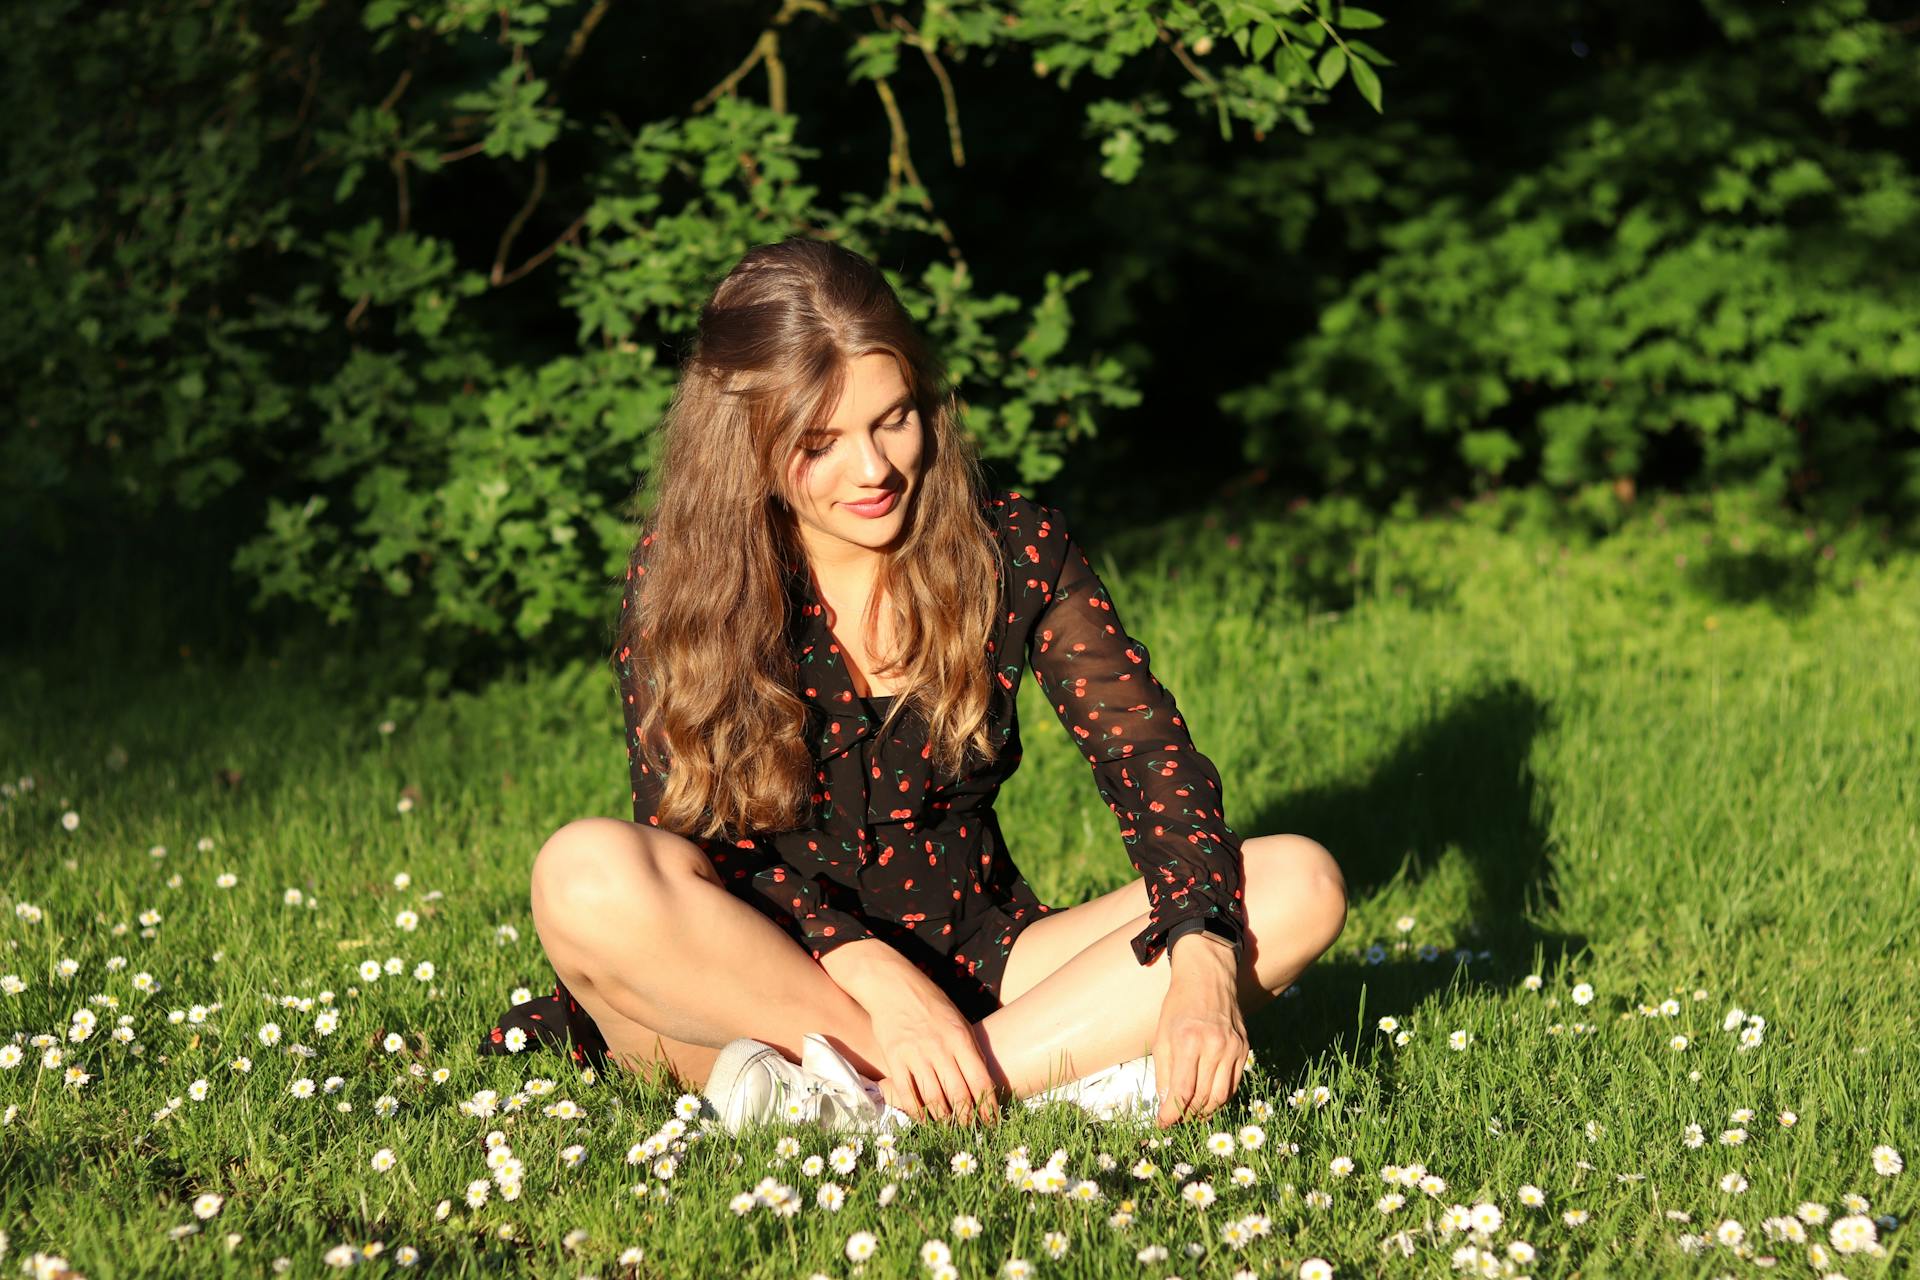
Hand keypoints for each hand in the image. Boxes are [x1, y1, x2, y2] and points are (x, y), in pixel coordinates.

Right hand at [820, 943, 999, 1126]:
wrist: (894, 986)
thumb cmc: (931, 1003)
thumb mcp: (958, 1020)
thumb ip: (970, 1049)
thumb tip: (982, 1081)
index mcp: (960, 1038)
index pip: (980, 1081)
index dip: (988, 1106)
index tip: (992, 1121)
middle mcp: (940, 1049)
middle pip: (959, 1095)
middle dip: (967, 1118)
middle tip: (971, 1130)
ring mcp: (916, 1055)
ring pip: (934, 1099)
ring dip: (944, 1120)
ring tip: (951, 1129)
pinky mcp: (895, 1060)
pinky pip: (908, 1095)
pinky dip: (917, 1113)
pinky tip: (924, 1121)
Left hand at [1152, 935, 1247, 1127]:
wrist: (1208, 979)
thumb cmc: (1178, 1007)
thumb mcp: (1161, 1037)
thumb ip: (1164, 1073)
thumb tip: (1166, 1104)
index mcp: (1189, 1042)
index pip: (1182, 1092)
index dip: (1171, 1114)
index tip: (1163, 1123)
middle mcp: (1215, 1047)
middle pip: (1203, 1098)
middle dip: (1187, 1115)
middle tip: (1175, 1119)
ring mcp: (1233, 1049)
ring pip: (1221, 1096)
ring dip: (1204, 1111)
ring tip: (1190, 1113)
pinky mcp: (1244, 1049)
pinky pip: (1233, 1084)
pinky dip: (1220, 1097)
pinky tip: (1207, 1099)